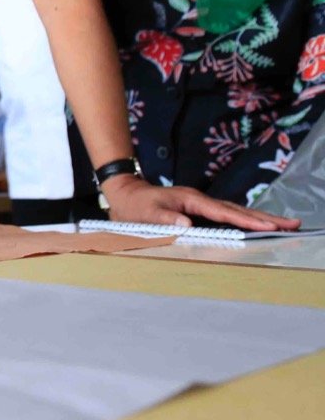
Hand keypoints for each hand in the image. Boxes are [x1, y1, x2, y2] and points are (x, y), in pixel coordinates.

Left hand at [101, 175, 301, 230]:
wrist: (127, 194)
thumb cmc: (136, 206)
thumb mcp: (146, 213)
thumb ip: (164, 219)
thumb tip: (186, 224)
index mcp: (192, 200)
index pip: (224, 212)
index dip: (246, 220)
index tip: (268, 226)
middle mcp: (201, 201)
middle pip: (238, 209)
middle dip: (266, 218)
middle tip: (293, 224)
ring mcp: (202, 205)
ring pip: (236, 211)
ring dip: (260, 218)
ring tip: (285, 225)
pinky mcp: (201, 210)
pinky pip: (228, 215)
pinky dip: (246, 220)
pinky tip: (259, 225)